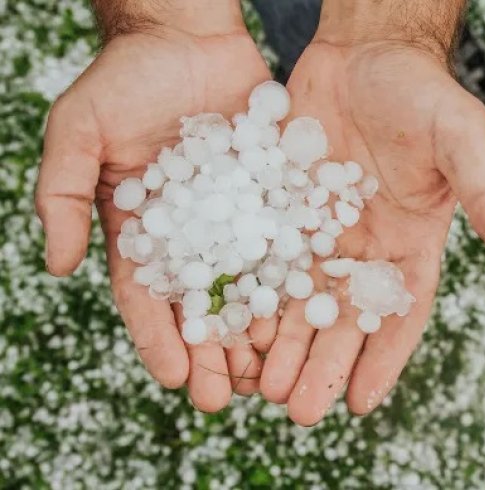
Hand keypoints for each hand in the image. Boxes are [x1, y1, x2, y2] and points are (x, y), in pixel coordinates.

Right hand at [35, 1, 270, 411]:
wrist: (188, 38)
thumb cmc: (126, 80)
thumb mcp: (79, 131)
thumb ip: (62, 195)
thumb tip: (58, 267)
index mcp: (141, 230)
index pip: (147, 297)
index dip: (159, 339)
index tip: (175, 378)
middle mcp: (191, 234)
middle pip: (201, 305)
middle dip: (210, 353)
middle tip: (224, 398)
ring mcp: (234, 219)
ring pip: (247, 287)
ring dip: (255, 333)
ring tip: (267, 374)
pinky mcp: (272, 199)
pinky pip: (285, 245)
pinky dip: (292, 283)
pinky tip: (304, 315)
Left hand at [258, 39, 484, 424]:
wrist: (366, 51)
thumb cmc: (422, 92)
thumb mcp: (461, 139)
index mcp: (412, 243)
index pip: (400, 313)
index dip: (382, 359)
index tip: (359, 403)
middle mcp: (365, 247)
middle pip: (343, 319)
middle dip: (321, 365)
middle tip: (296, 414)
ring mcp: (321, 230)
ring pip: (299, 299)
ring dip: (281, 344)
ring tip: (259, 387)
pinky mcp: (283, 209)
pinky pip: (265, 259)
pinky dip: (251, 295)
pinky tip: (232, 328)